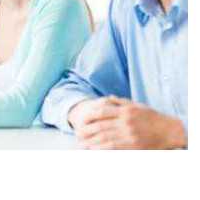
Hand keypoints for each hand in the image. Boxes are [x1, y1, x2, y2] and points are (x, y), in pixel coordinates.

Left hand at [69, 96, 186, 148]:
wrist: (169, 130)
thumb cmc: (151, 117)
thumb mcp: (136, 105)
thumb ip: (120, 102)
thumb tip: (106, 98)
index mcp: (125, 111)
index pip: (101, 111)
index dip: (89, 116)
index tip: (80, 119)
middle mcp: (125, 122)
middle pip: (100, 125)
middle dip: (86, 130)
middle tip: (77, 133)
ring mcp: (129, 134)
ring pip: (105, 137)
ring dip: (91, 141)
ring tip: (81, 143)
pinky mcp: (133, 145)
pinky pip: (114, 147)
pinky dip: (102, 148)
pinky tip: (94, 149)